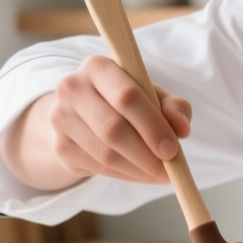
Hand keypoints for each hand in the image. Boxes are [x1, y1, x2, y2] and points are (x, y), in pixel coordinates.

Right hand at [3, 56, 192, 188]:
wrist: (83, 115)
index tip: (172, 150)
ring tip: (159, 175)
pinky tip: (140, 174)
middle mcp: (72, 88)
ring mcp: (61, 118)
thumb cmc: (127, 102)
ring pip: (105, 153)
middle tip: (168, 171)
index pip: (127, 97)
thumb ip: (174, 107)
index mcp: (98, 67)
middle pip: (113, 129)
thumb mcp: (154, 97)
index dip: (152, 126)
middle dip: (146, 155)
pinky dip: (124, 175)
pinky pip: (97, 167)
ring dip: (138, 170)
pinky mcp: (60, 145)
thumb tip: (182, 129)